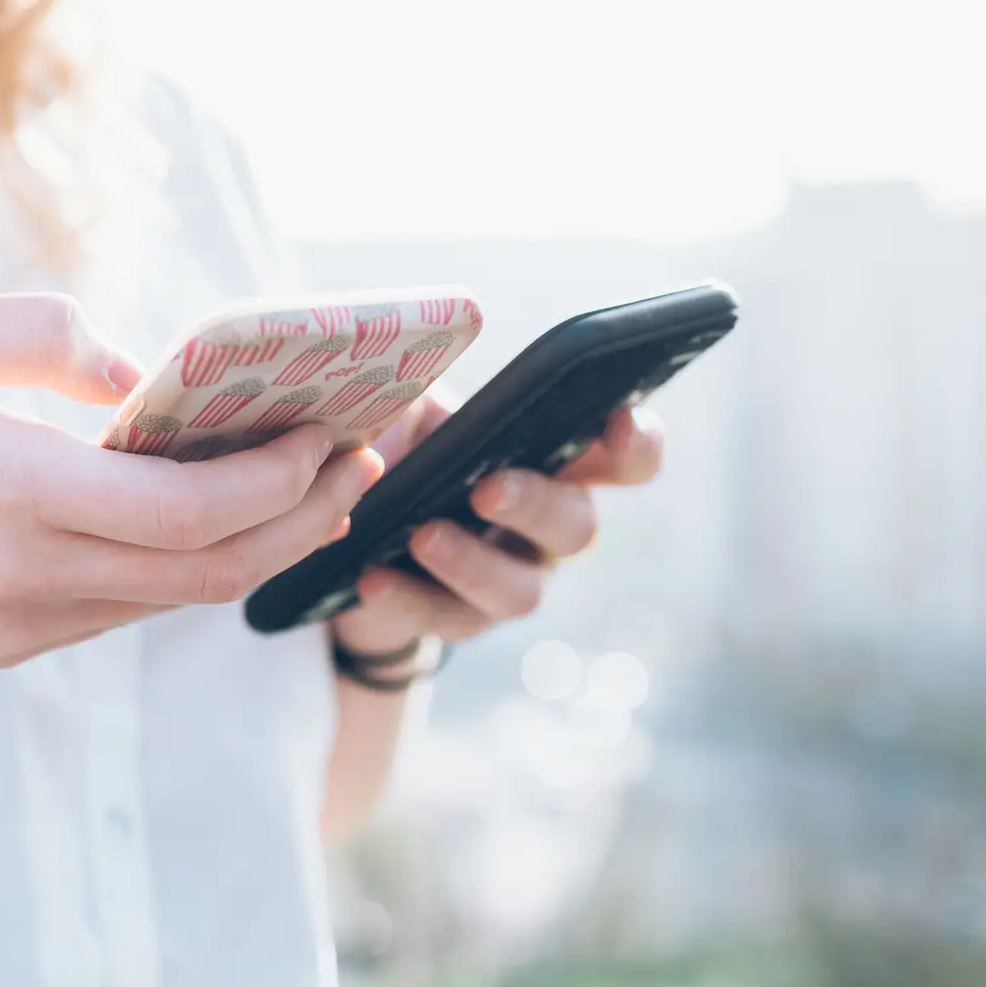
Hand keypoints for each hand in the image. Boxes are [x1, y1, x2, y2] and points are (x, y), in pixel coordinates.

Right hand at [0, 293, 383, 685]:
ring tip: (310, 478)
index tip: (326, 429)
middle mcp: (22, 578)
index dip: (276, 480)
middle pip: (206, 571)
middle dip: (300, 517)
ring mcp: (18, 626)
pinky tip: (213, 510)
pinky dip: (187, 561)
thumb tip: (141, 367)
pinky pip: (126, 607)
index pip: (184, 512)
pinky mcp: (9, 645)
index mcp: (4, 494)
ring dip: (255, 545)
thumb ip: (37, 332)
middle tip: (358, 456)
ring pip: (174, 599)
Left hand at [331, 401, 664, 655]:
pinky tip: (372, 577)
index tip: (621, 423)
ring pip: (521, 590)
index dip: (637, 445)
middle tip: (486, 489)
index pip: (624, 460)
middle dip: (534, 505)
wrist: (348, 524)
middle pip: (577, 526)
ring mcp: (510, 579)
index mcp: (553, 464)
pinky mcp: (458, 618)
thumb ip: (422, 388)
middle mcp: (547, 528)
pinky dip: (408, 596)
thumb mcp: (406, 406)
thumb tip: (410, 368)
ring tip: (422, 537)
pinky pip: (446, 617)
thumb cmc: (397, 448)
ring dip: (472, 563)